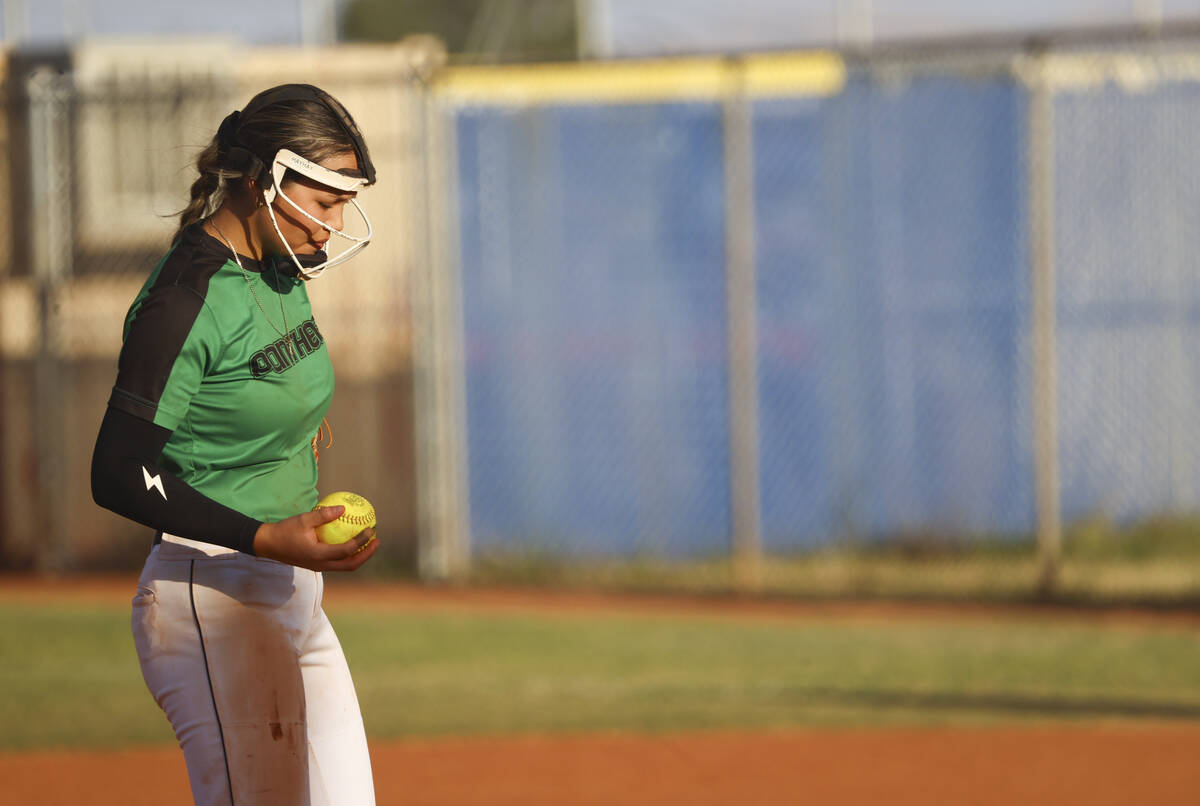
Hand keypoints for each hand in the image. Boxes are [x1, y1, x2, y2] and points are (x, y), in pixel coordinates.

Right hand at [252, 506, 378, 570]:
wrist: (268, 545)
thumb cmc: (285, 530)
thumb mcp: (303, 519)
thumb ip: (323, 515)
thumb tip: (343, 508)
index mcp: (318, 555)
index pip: (347, 551)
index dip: (361, 541)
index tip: (371, 530)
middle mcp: (321, 565)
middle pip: (351, 565)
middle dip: (367, 554)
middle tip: (377, 540)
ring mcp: (319, 567)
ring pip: (345, 566)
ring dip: (360, 556)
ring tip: (370, 543)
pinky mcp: (317, 564)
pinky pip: (338, 562)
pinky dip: (349, 555)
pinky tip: (354, 541)